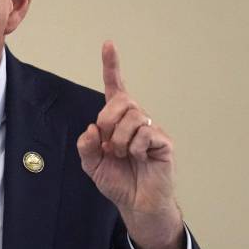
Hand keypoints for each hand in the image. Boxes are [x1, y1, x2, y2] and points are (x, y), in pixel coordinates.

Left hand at [77, 41, 183, 248]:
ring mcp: (151, 129)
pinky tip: (138, 158)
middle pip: (121, 101)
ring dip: (119, 139)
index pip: (115, 88)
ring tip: (120, 155)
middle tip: (106, 143)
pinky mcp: (163, 142)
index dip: (112, 66)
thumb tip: (91, 128)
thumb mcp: (91, 164)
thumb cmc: (117, 181)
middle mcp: (136, 120)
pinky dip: (134, 147)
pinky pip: (145, 133)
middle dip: (107, 120)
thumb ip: (85, 146)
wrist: (136, 204)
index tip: (108, 44)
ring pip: (133, 116)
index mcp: (117, 121)